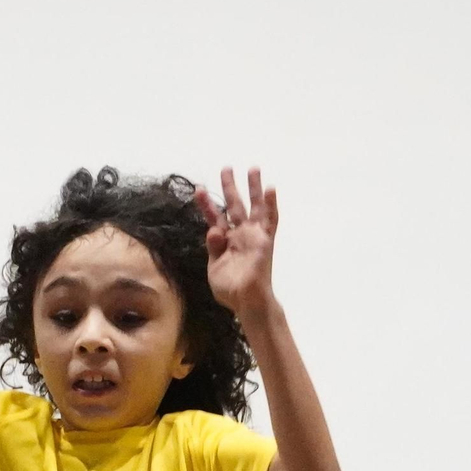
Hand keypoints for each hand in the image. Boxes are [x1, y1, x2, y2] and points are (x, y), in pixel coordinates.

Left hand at [195, 167, 277, 317]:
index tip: (199, 190)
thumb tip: (213, 230)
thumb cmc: (230, 290)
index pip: (214, 217)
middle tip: (226, 168)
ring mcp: (253, 235)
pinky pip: (271, 220)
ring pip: (254, 206)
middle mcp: (239, 234)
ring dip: (253, 188)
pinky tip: (271, 188)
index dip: (207, 204)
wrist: (247, 301)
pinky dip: (271, 204)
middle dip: (229, 186)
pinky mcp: (266, 240)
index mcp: (224, 241)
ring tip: (253, 168)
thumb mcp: (214, 269)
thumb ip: (212, 248)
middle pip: (234, 205)